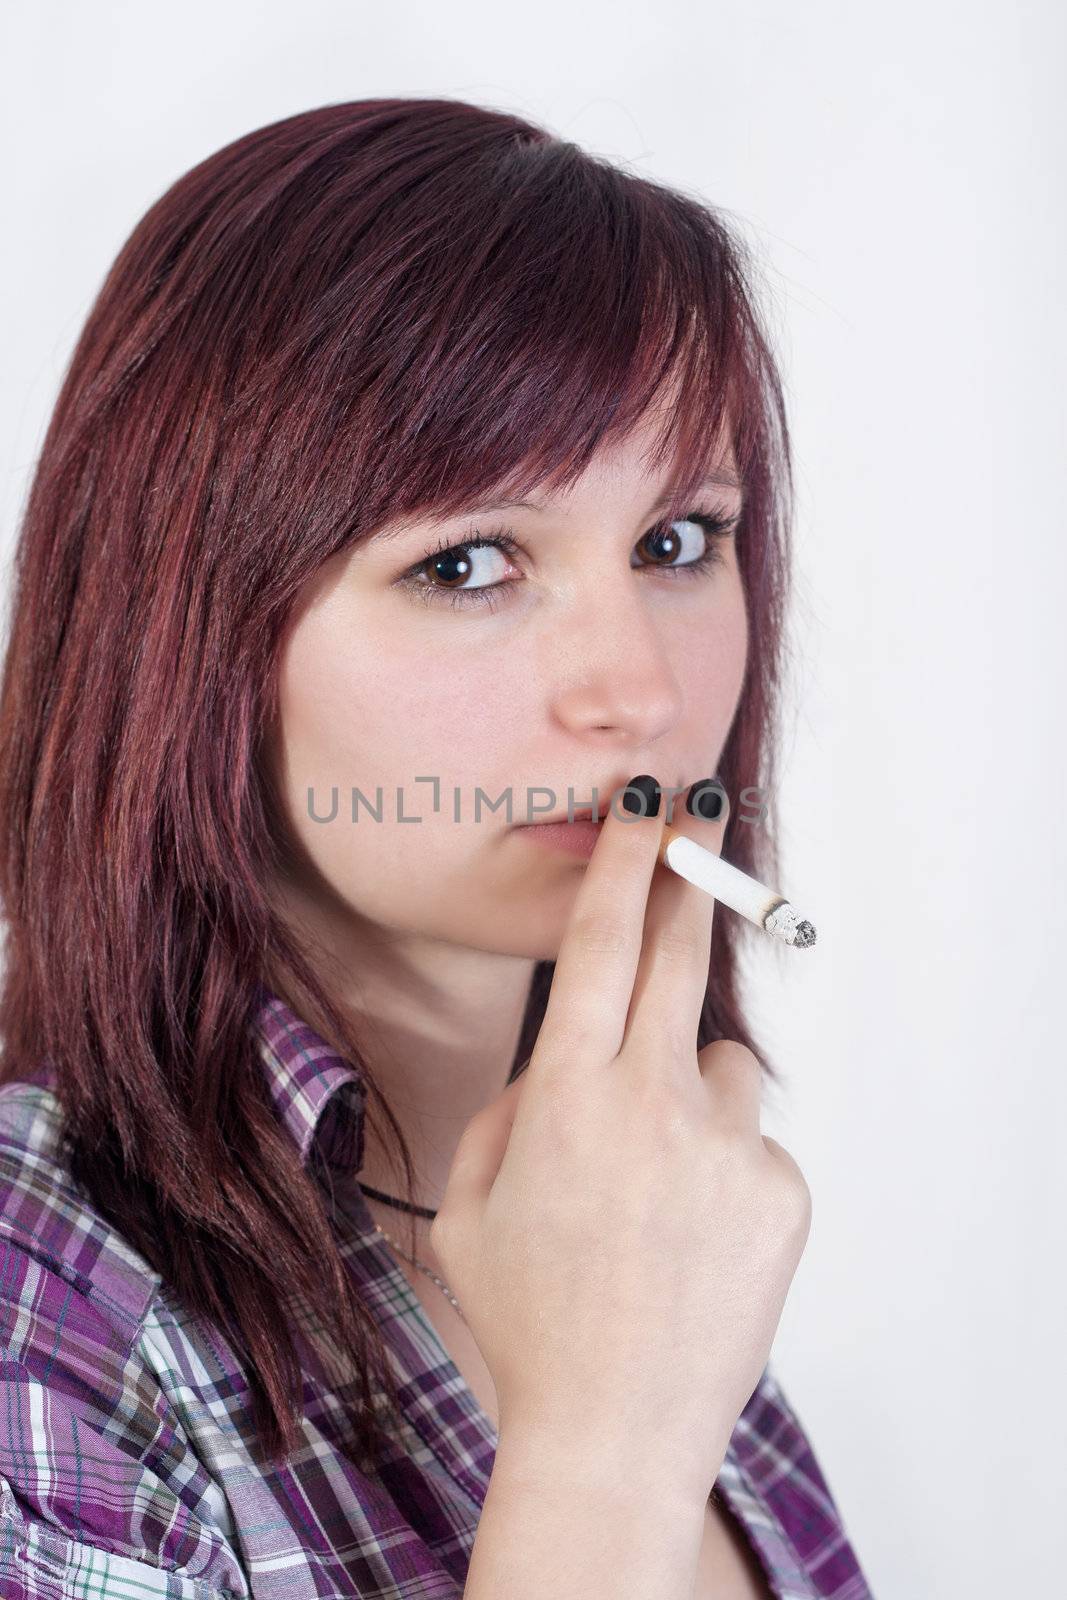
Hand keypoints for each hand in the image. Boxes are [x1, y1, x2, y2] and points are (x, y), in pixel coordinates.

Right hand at [430, 775, 811, 1506]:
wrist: (612, 1426)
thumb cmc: (529, 1319)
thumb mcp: (472, 1205)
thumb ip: (511, 1108)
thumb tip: (559, 1061)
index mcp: (566, 1094)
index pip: (601, 945)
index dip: (625, 864)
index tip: (646, 806)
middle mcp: (651, 1100)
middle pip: (679, 956)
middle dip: (687, 879)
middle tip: (698, 828)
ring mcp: (725, 1144)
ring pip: (717, 1063)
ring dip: (688, 1090)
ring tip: (656, 1186)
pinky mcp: (780, 1188)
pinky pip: (750, 1141)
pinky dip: (722, 1166)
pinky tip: (690, 1234)